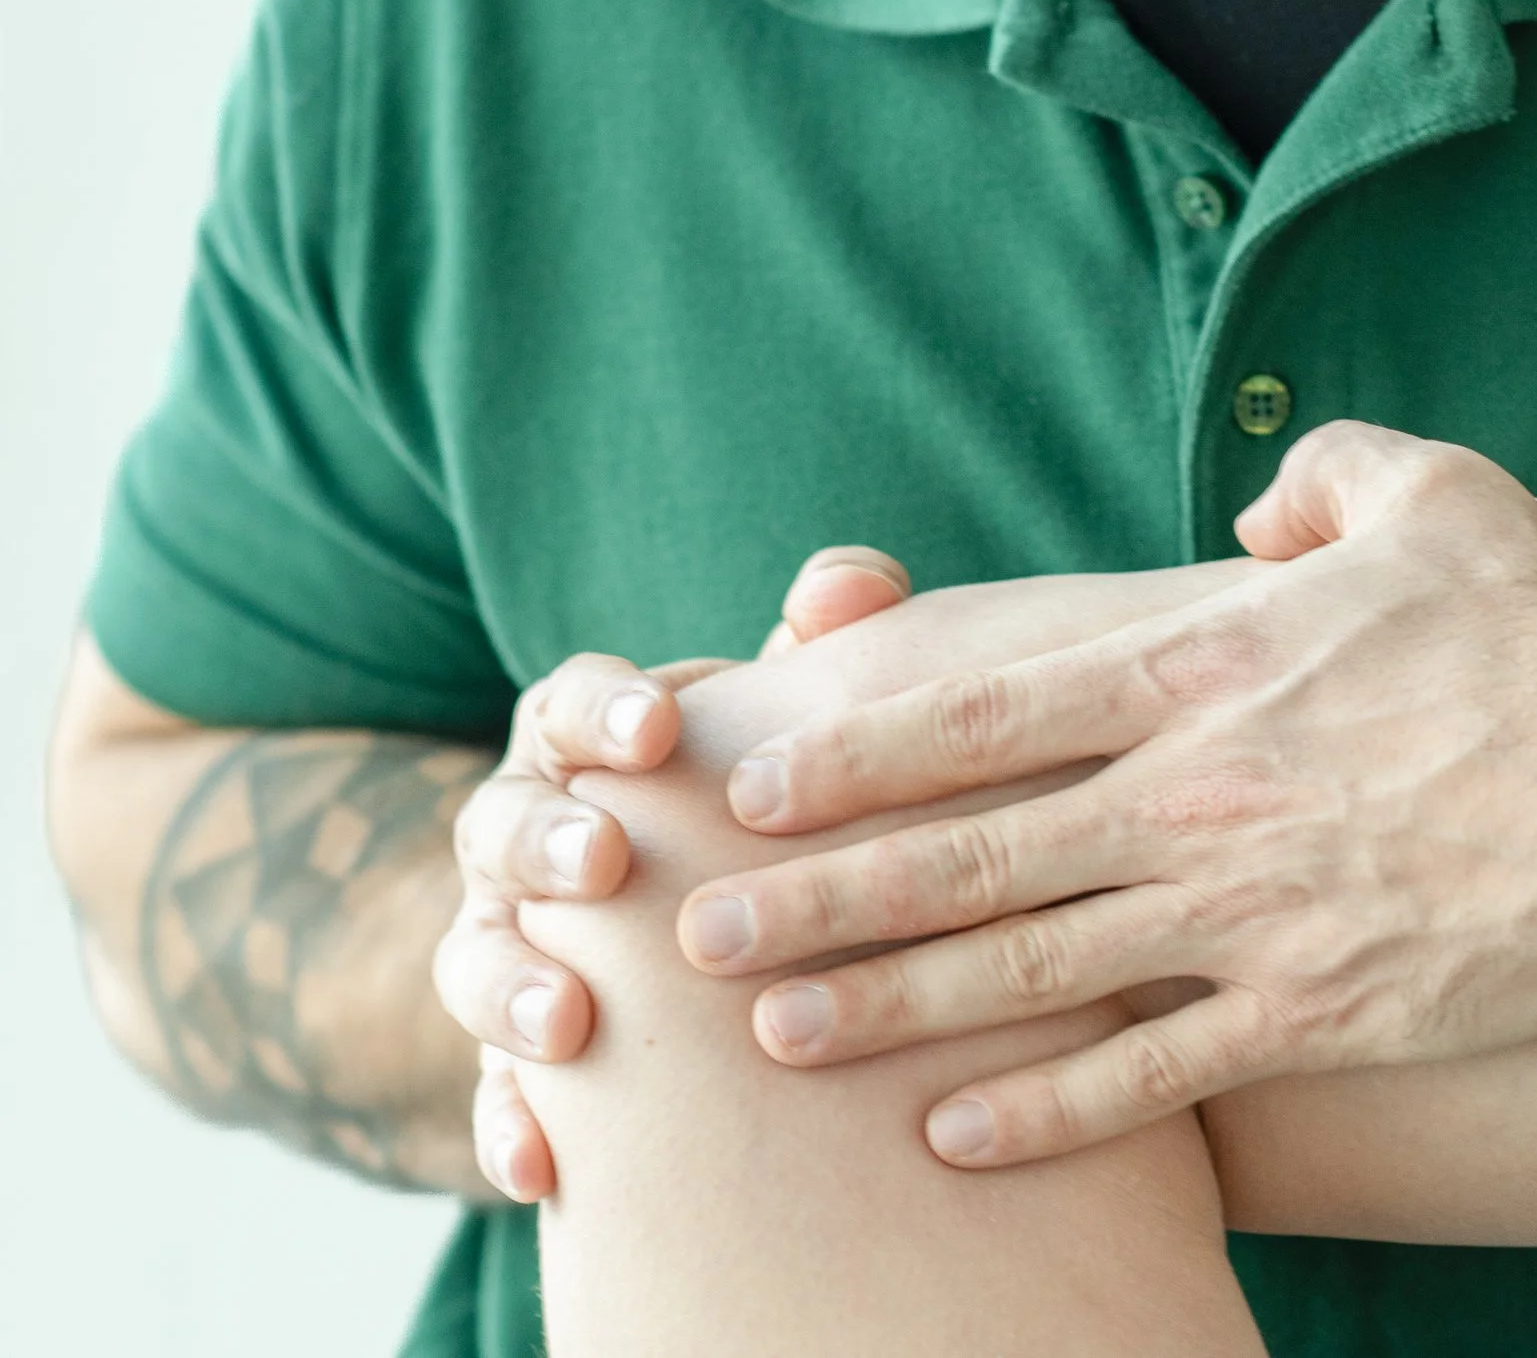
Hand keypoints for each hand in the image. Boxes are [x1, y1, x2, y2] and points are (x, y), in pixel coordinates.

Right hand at [437, 550, 910, 1199]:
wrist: (665, 929)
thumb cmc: (745, 787)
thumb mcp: (770, 710)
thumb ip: (815, 639)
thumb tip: (852, 583)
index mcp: (582, 739)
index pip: (569, 702)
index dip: (605, 711)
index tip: (655, 728)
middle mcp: (526, 832)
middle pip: (498, 822)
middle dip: (544, 840)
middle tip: (602, 861)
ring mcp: (503, 942)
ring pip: (472, 957)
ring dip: (510, 989)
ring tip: (566, 1023)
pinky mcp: (509, 1055)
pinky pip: (487, 1095)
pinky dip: (506, 1127)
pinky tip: (539, 1166)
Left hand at [678, 424, 1536, 1168]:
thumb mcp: (1433, 491)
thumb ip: (1327, 472)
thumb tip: (1263, 503)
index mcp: (1202, 669)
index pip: (984, 715)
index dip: (856, 755)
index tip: (754, 787)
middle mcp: (1192, 798)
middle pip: (965, 857)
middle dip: (817, 900)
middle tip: (692, 941)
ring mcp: (1244, 916)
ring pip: (1025, 970)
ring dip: (888, 1006)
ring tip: (776, 1040)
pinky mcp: (1313, 1011)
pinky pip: (1155, 1076)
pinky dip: (1051, 1112)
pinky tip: (956, 1137)